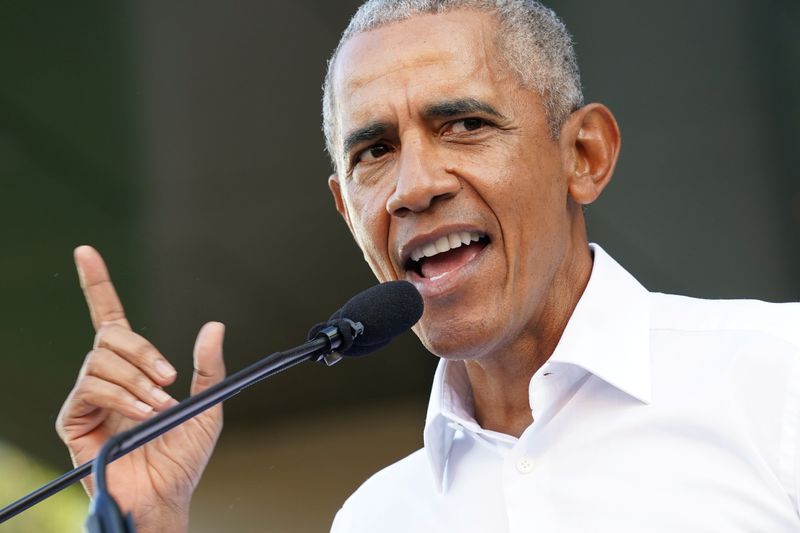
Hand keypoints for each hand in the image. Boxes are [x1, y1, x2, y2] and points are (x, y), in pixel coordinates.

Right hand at [56, 246, 225, 532]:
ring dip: (137, 381)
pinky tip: (140, 414)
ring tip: (159, 407)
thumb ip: (208, 368)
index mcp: (135, 370)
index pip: (109, 318)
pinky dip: (121, 396)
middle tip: (169, 379)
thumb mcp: (208, 406)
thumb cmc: (183, 456)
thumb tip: (214, 324)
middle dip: (143, 351)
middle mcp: (107, 378)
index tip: (86, 251)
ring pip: (101, 361)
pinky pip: (91, 388)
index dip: (97, 284)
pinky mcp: (73, 419)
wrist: (165, 496)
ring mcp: (88, 398)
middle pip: (110, 337)